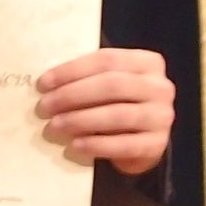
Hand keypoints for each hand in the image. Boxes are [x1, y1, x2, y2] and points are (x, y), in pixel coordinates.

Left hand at [35, 48, 174, 176]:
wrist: (142, 142)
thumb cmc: (118, 106)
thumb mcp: (109, 85)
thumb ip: (89, 78)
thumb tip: (47, 83)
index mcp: (148, 63)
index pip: (106, 60)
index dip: (72, 70)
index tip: (43, 83)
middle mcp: (160, 87)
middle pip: (112, 85)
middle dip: (72, 95)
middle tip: (45, 106)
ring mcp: (161, 116)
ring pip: (117, 115)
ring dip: (80, 120)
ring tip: (54, 126)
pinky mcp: (157, 144)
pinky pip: (123, 144)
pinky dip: (96, 145)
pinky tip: (74, 146)